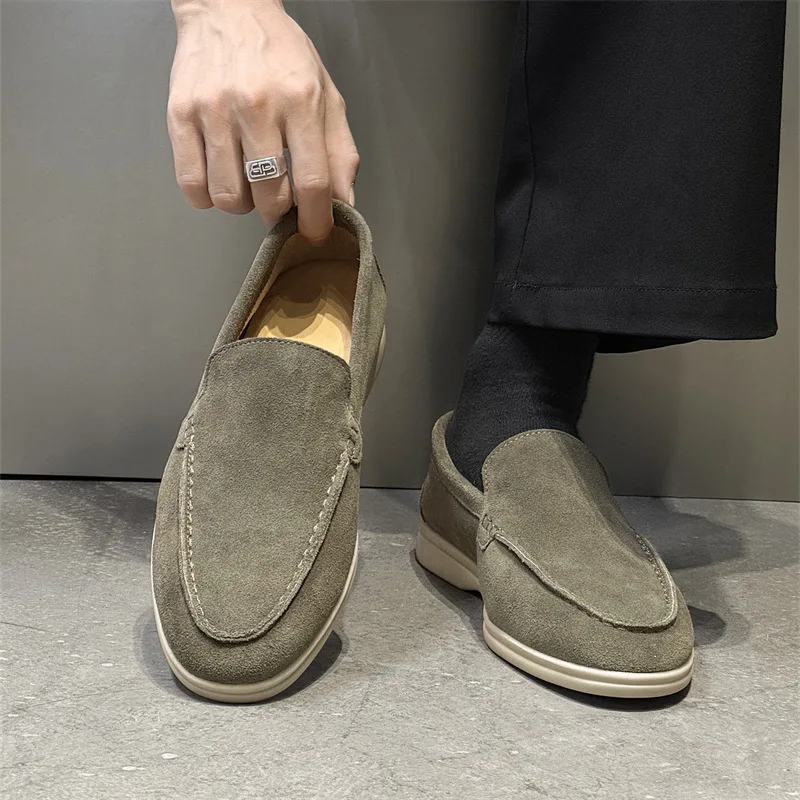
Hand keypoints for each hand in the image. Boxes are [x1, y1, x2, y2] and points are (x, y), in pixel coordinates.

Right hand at [167, 0, 357, 243]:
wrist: (229, 9)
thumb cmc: (282, 57)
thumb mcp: (326, 95)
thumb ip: (339, 152)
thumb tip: (344, 205)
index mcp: (300, 100)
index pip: (313, 181)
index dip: (317, 219)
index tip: (315, 233)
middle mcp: (256, 105)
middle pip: (269, 196)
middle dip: (279, 214)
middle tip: (279, 204)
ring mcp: (214, 111)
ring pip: (229, 197)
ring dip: (243, 206)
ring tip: (248, 185)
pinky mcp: (180, 114)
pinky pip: (192, 184)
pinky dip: (207, 197)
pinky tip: (220, 179)